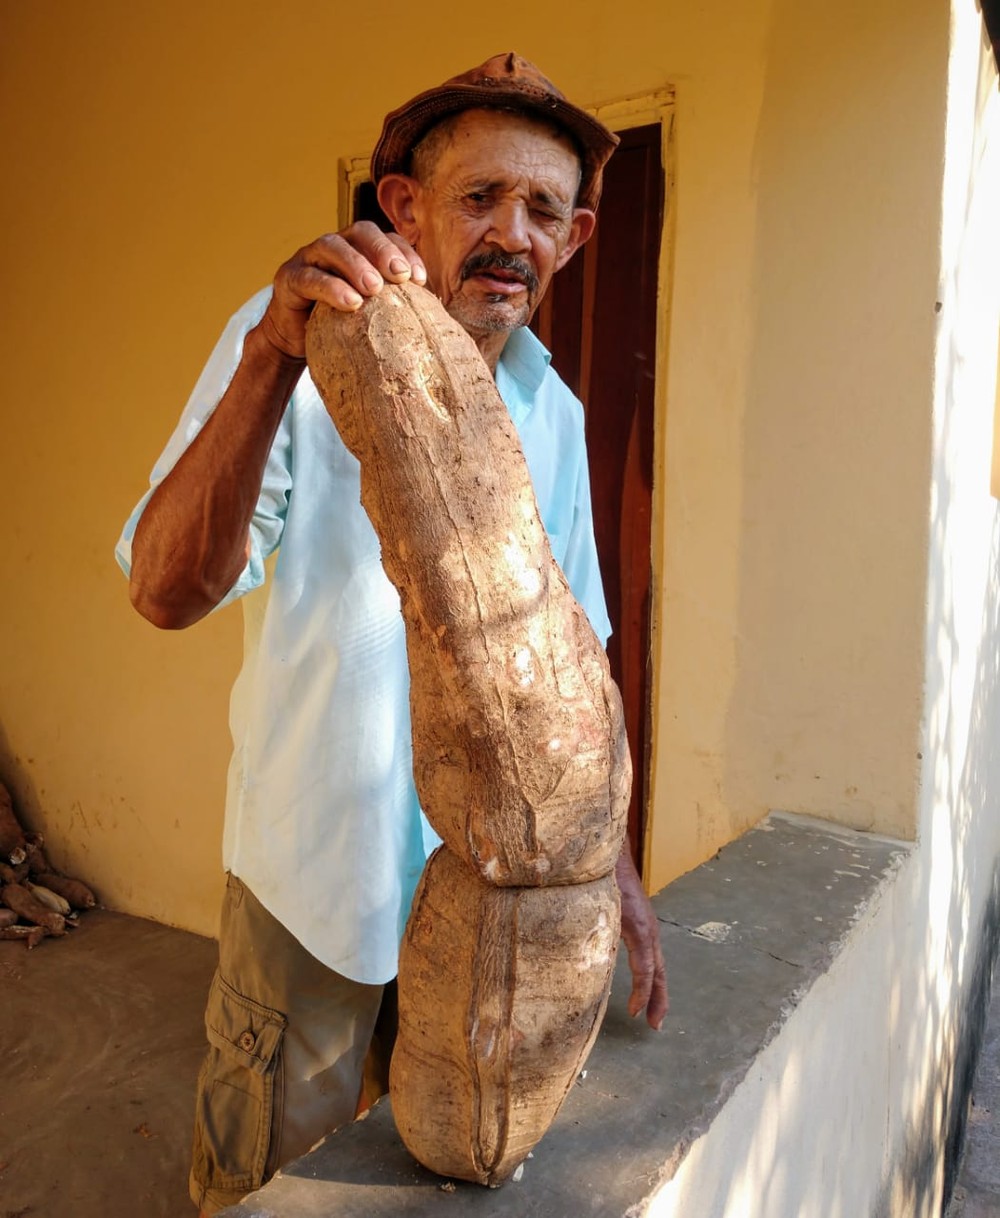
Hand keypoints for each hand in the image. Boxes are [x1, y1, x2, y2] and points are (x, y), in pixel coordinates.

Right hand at [260, 223, 426, 358]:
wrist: (295, 341)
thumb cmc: (339, 325)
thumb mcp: (372, 315)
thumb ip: (397, 308)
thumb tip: (439, 319)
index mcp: (359, 251)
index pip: (385, 239)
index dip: (404, 252)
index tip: (420, 280)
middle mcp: (334, 247)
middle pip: (359, 231)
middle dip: (382, 250)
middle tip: (400, 275)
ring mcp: (308, 258)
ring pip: (332, 246)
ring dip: (357, 264)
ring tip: (375, 289)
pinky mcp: (288, 277)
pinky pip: (310, 276)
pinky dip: (331, 288)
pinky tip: (351, 304)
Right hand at [616, 848, 668, 1029]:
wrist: (605, 851)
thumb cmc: (599, 873)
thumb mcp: (602, 904)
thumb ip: (601, 921)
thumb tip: (585, 935)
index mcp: (639, 924)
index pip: (650, 961)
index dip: (649, 986)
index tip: (641, 1009)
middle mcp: (647, 928)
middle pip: (658, 970)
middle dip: (658, 998)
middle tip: (655, 1024)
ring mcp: (645, 928)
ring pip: (653, 970)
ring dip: (652, 996)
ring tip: (650, 1020)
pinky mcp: (639, 927)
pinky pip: (643, 964)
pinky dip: (642, 986)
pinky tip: (636, 1005)